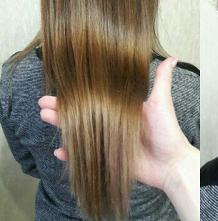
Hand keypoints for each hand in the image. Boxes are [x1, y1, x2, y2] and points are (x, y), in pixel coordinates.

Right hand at [38, 57, 193, 191]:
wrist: (172, 163)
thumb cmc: (167, 131)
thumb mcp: (161, 102)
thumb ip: (162, 80)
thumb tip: (172, 57)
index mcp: (121, 109)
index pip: (94, 99)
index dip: (77, 94)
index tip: (59, 88)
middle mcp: (112, 124)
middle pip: (83, 115)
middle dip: (63, 109)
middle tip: (43, 104)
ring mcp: (108, 143)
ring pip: (80, 133)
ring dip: (62, 127)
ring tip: (45, 118)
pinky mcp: (108, 160)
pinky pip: (85, 157)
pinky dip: (71, 155)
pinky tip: (59, 151)